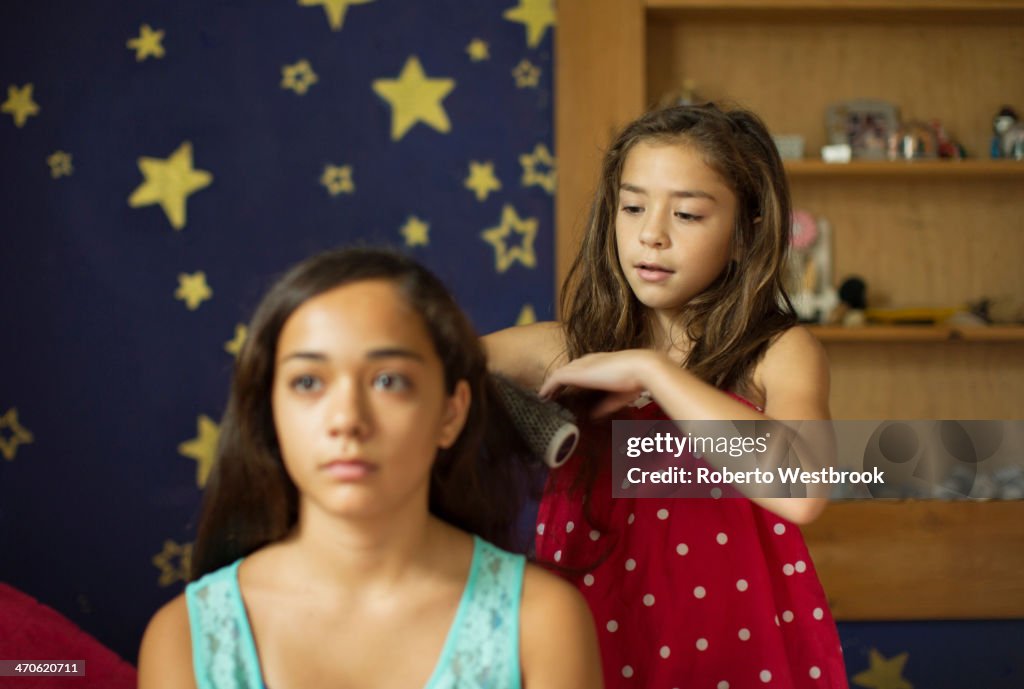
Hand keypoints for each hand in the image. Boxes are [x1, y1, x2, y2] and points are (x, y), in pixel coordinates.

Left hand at [539, 350, 658, 416]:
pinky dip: (548, 387)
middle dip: (559, 381)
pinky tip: (542, 396)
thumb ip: (604, 406)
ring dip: (550, 385)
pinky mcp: (575, 373)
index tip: (565, 391)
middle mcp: (588, 361)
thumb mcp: (617, 397)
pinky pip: (555, 379)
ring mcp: (581, 366)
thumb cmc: (635, 380)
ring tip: (543, 397)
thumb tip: (594, 416)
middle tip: (550, 395)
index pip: (581, 369)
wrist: (640, 367)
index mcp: (600, 364)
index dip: (572, 380)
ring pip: (559, 374)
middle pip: (567, 370)